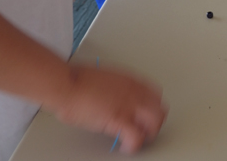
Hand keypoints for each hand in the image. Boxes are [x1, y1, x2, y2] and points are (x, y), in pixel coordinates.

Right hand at [48, 65, 167, 154]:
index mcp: (130, 80)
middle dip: (154, 122)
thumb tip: (111, 96)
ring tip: (137, 140)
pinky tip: (126, 147)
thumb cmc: (76, 80)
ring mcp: (128, 105)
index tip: (145, 115)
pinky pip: (136, 137)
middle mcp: (134, 91)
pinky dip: (133, 145)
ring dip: (148, 134)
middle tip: (145, 130)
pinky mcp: (119, 119)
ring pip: (154, 123)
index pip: (155, 95)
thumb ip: (114, 87)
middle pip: (159, 110)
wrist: (66, 84)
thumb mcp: (103, 78)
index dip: (151, 108)